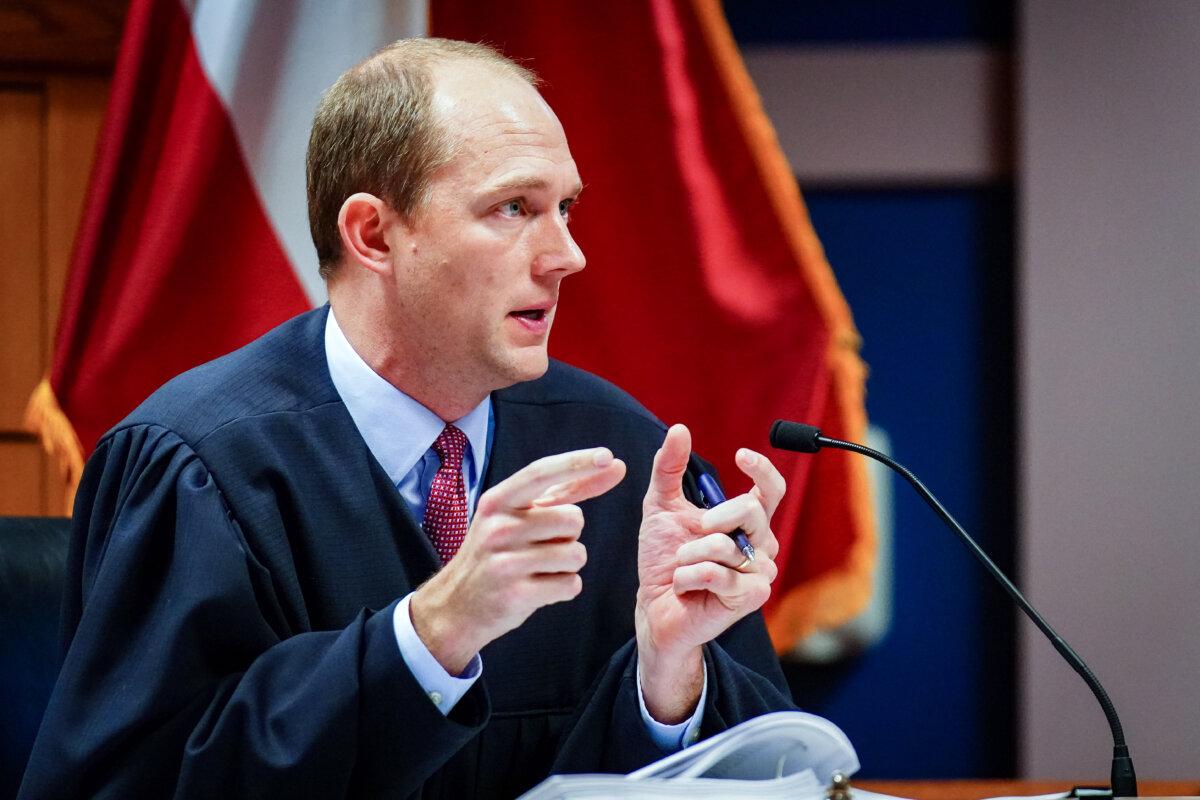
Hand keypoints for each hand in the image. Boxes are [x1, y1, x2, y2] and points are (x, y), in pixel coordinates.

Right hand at [411, 447, 625, 673]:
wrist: (458, 605)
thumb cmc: (497, 553)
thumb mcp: (516, 516)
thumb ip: (565, 490)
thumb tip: (613, 465)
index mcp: (498, 501)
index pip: (541, 473)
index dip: (576, 463)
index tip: (607, 456)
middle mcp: (499, 527)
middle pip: (573, 519)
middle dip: (570, 534)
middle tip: (541, 546)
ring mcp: (505, 562)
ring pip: (576, 554)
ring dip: (568, 564)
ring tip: (539, 568)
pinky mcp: (516, 595)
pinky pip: (570, 585)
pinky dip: (564, 588)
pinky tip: (539, 588)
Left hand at [635, 424, 784, 721]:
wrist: (653, 606)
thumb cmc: (663, 558)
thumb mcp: (660, 506)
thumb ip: (668, 468)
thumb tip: (679, 429)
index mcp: (746, 521)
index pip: (771, 490)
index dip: (762, 470)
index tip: (741, 455)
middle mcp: (760, 545)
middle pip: (751, 512)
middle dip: (713, 518)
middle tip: (695, 532)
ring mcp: (759, 573)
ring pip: (727, 546)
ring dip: (690, 555)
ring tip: (683, 568)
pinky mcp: (749, 598)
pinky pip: (717, 574)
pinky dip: (689, 576)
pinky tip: (685, 585)